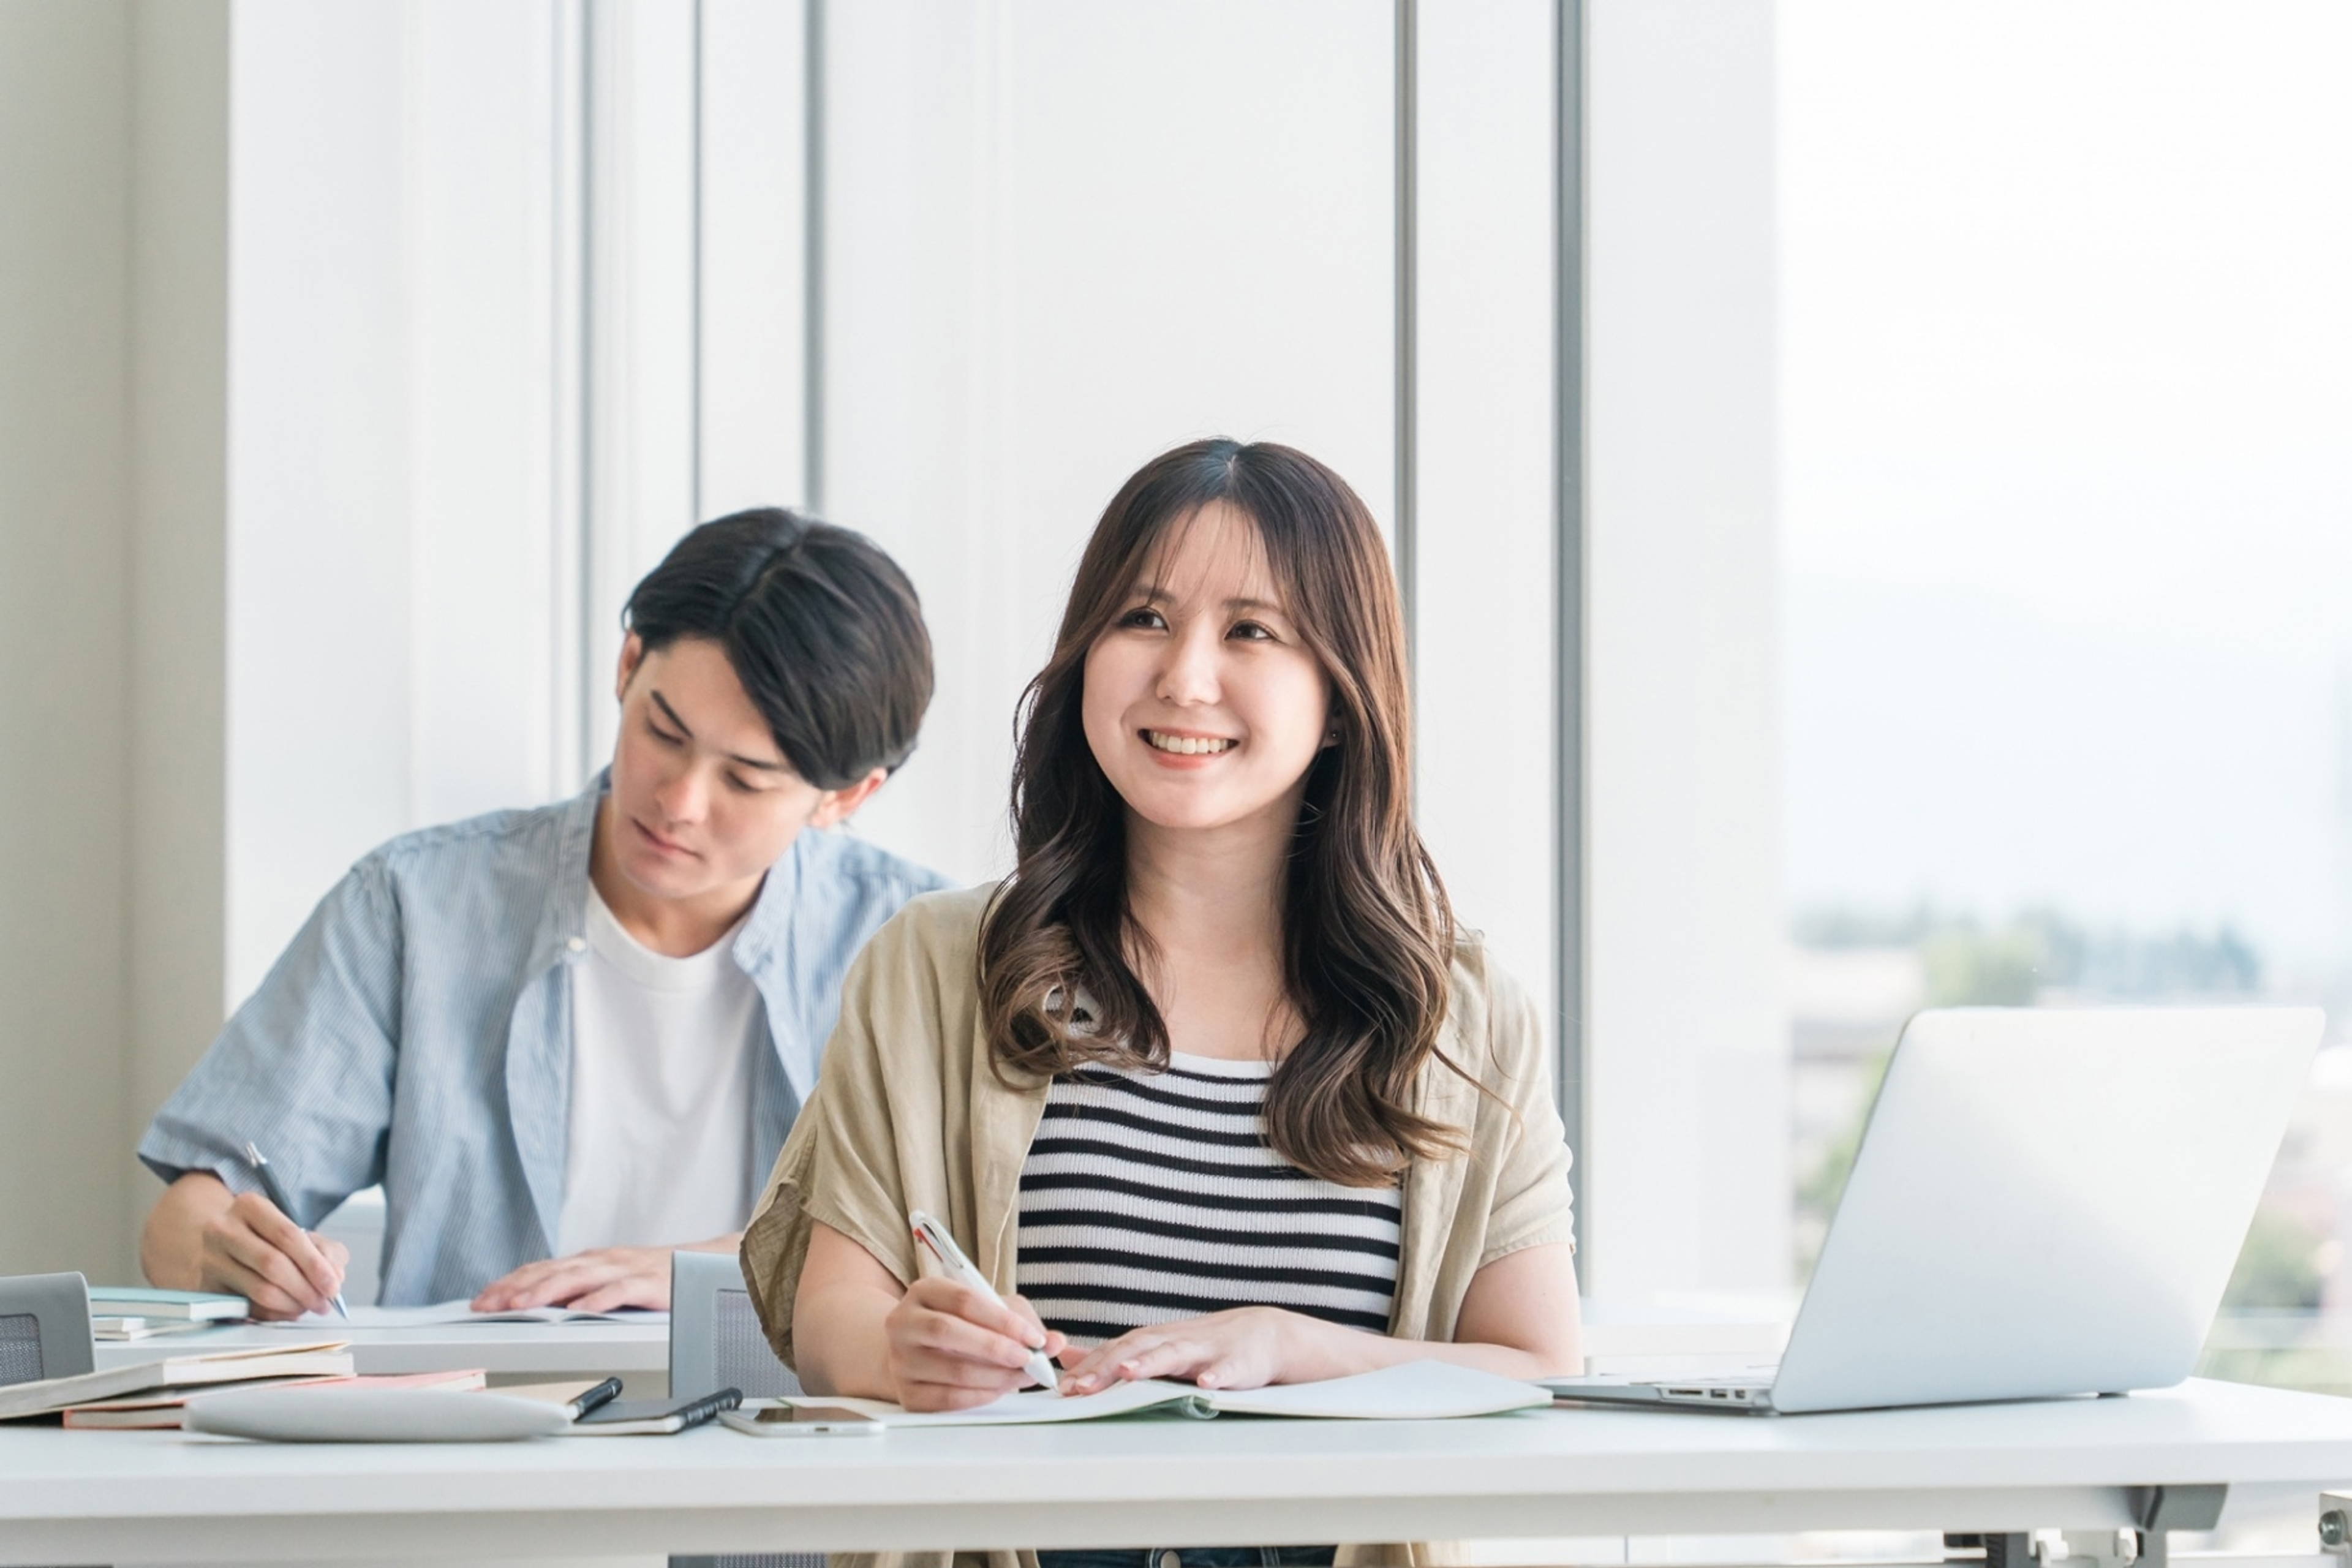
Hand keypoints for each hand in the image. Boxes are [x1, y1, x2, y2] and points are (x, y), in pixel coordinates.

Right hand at [198, 1191, 349, 1319]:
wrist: (218, 1243)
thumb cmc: (264, 1237)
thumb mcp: (294, 1229)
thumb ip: (324, 1248)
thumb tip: (335, 1275)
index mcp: (249, 1206)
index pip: (287, 1235)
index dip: (314, 1263)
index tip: (333, 1284)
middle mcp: (223, 1230)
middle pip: (273, 1264)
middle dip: (306, 1288)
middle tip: (325, 1301)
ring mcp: (210, 1260)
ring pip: (260, 1290)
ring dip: (293, 1304)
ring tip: (310, 1306)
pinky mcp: (206, 1288)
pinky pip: (248, 1307)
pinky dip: (274, 1313)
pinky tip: (288, 1310)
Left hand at [471, 1246, 674, 1312]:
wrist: (704, 1263)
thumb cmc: (652, 1276)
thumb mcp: (607, 1279)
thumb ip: (576, 1289)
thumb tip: (536, 1305)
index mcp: (588, 1261)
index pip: (540, 1269)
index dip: (508, 1283)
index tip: (481, 1300)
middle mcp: (601, 1260)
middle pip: (551, 1271)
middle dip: (516, 1288)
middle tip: (488, 1305)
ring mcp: (624, 1269)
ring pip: (578, 1276)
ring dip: (546, 1290)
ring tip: (521, 1306)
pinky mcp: (648, 1282)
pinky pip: (620, 1290)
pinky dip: (598, 1299)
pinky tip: (580, 1310)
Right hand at [884, 1276, 1066, 1411]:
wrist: (917, 1352)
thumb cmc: (961, 1326)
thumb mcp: (990, 1311)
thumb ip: (1023, 1321)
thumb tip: (1056, 1343)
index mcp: (925, 1291)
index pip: (964, 1300)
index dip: (1003, 1320)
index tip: (1034, 1337)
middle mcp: (904, 1322)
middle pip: (948, 1331)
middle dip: (996, 1348)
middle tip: (1028, 1359)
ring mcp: (900, 1360)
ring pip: (951, 1370)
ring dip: (995, 1377)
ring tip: (1022, 1377)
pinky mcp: (907, 1393)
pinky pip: (947, 1399)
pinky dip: (980, 1396)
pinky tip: (999, 1390)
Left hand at [1060, 1307, 1305, 1394]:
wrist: (1261, 1334)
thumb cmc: (1204, 1345)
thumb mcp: (1157, 1346)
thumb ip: (1115, 1353)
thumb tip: (1070, 1357)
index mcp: (1155, 1339)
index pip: (1116, 1350)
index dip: (1089, 1367)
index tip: (1063, 1386)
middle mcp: (1175, 1340)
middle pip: (1138, 1350)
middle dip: (1109, 1367)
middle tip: (1082, 1385)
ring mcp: (1206, 1349)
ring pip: (1176, 1354)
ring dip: (1152, 1363)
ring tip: (1129, 1374)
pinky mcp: (1237, 1362)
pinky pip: (1226, 1369)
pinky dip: (1217, 1374)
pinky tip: (1207, 1383)